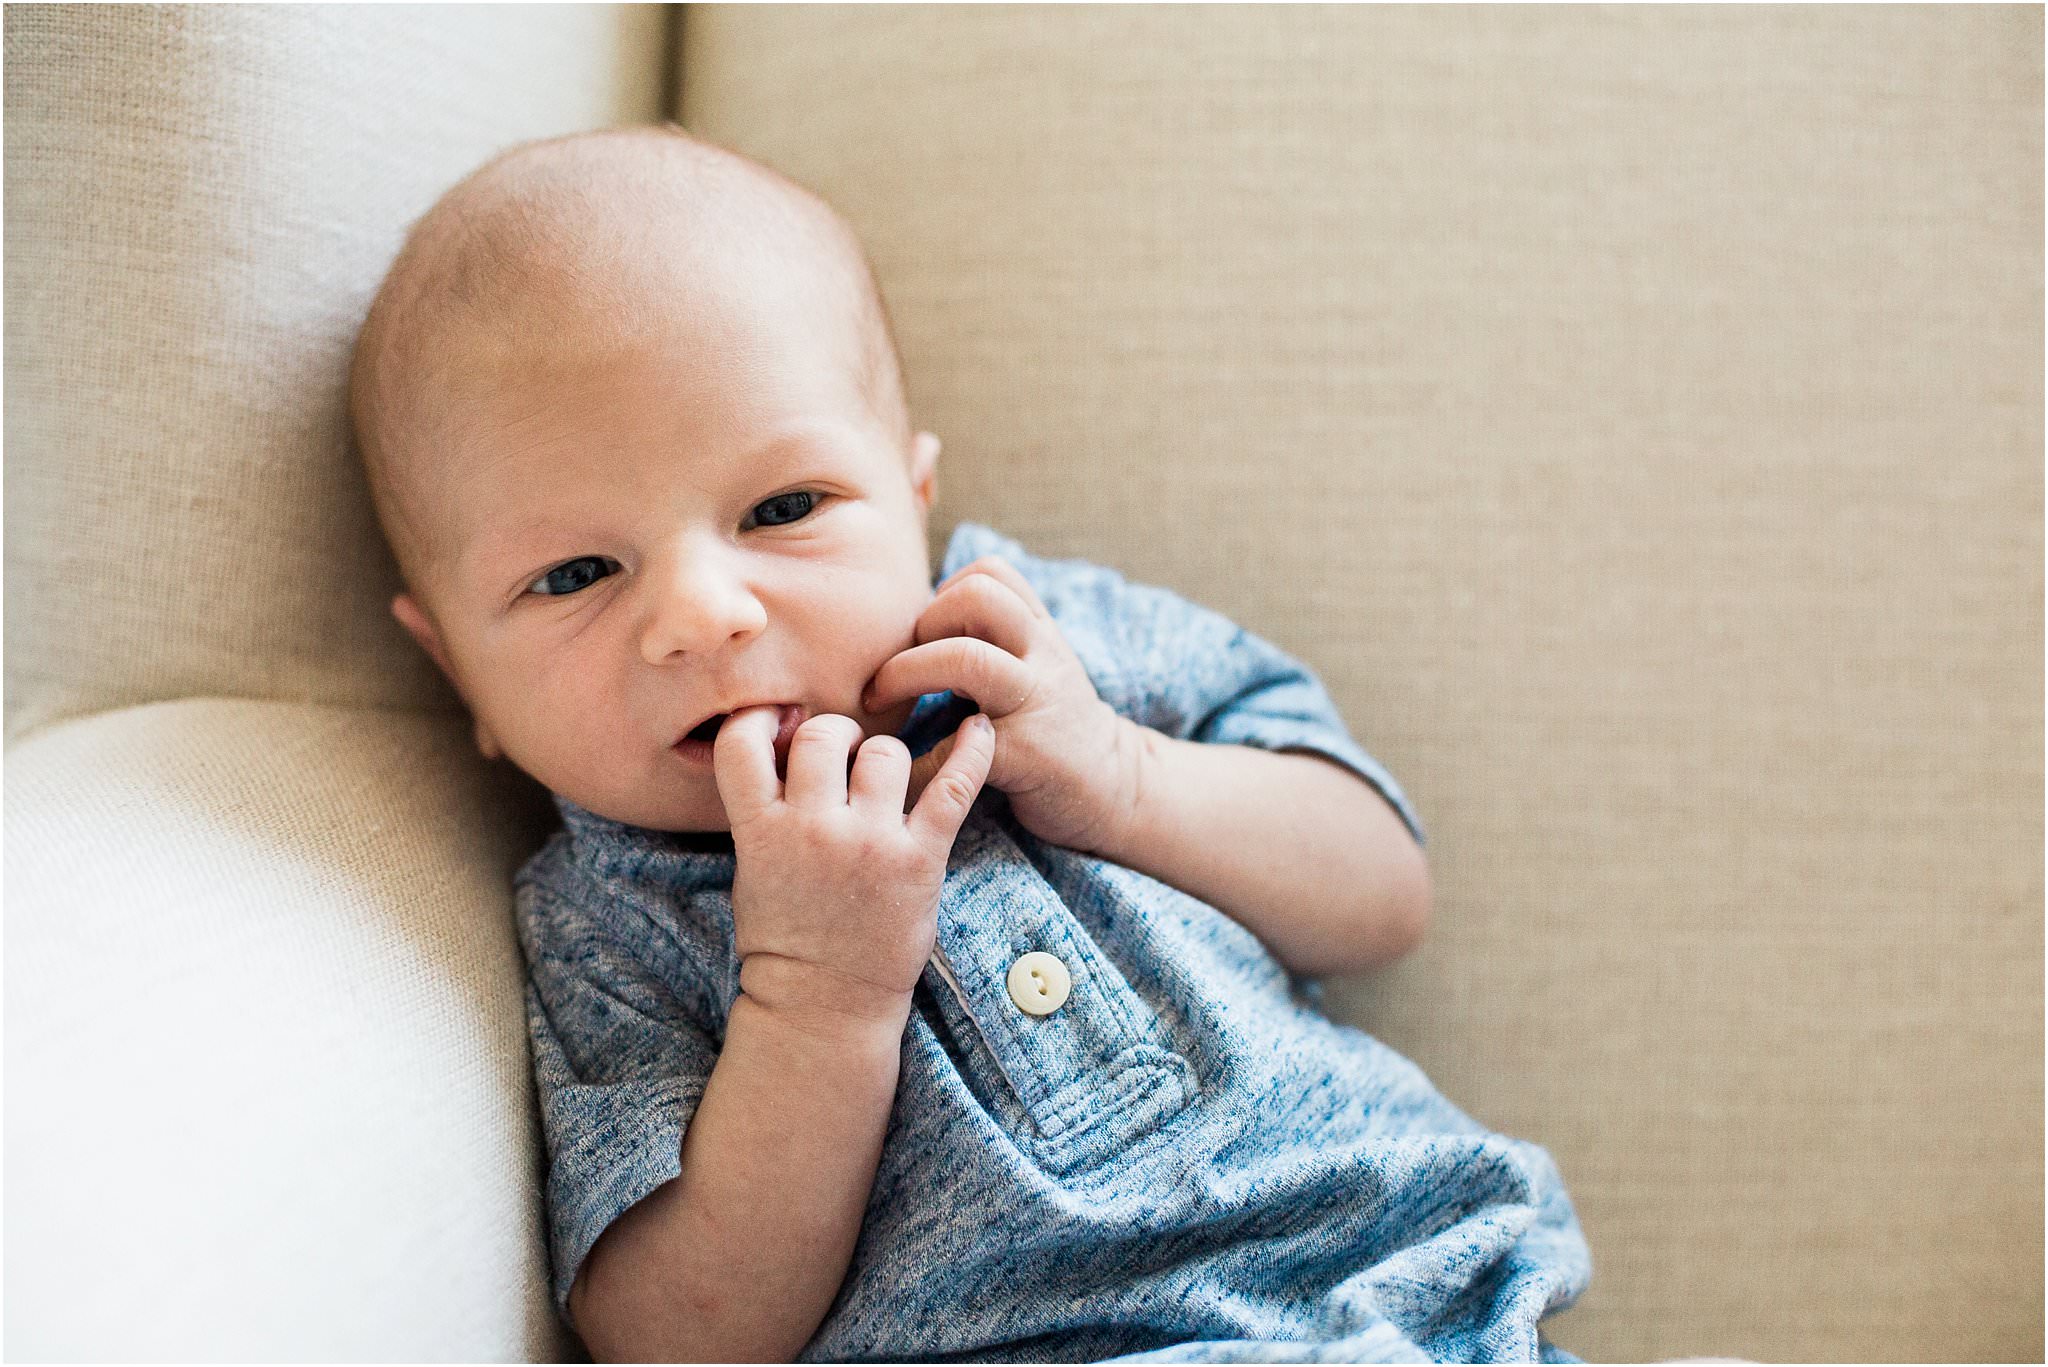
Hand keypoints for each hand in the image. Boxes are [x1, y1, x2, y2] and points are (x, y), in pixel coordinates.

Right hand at [713, 704, 995, 1023]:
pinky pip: (953, 788)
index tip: (780, 725)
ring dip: (884, 756)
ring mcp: (870, 843)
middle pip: (824, 734)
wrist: (823, 1005)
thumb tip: (786, 736)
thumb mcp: (751, 868)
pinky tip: (979, 727)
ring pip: (885, 750)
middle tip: (843, 758)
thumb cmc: (785, 936)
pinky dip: (972, 751)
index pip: (742, 740)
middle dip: (834, 735)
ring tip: (884, 779)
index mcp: (760, 832)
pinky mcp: (920, 859)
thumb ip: (764, 807)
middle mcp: (814, 830)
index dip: (760, 719)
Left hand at [862, 554, 1143, 854]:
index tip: (926, 633)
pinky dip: (917, 765)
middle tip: (898, 666)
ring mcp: (1035, 703)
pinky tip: (904, 774)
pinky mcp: (1024, 755)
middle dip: (922, 623)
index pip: (989, 572)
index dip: (943, 591)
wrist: (1113, 789)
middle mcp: (1041, 657)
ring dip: (907, 673)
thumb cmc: (1052, 726)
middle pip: (977, 598)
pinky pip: (957, 749)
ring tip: (884, 700)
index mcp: (1038, 632)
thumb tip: (912, 628)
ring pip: (968, 658)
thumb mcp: (1036, 667)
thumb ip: (994, 641)